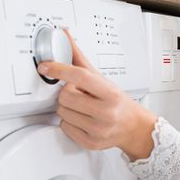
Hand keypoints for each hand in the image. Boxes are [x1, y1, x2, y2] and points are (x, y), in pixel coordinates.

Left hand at [37, 30, 157, 159]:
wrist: (132, 126)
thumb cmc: (117, 101)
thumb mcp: (102, 79)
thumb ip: (80, 59)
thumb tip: (65, 36)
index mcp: (110, 93)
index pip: (80, 77)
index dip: (60, 70)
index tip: (46, 67)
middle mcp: (106, 112)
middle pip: (66, 96)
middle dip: (67, 93)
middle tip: (79, 94)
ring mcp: (98, 129)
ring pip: (62, 112)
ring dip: (67, 108)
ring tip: (82, 107)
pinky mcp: (90, 142)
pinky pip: (64, 127)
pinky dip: (69, 122)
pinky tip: (82, 119)